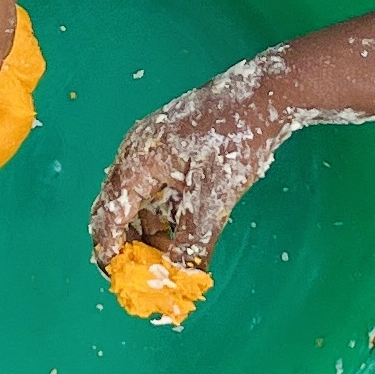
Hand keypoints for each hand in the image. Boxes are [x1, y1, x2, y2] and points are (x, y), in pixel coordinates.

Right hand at [88, 53, 297, 273]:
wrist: (266, 95)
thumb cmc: (237, 134)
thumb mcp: (215, 194)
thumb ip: (194, 239)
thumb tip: (181, 276)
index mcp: (138, 160)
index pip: (108, 213)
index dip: (110, 249)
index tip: (124, 278)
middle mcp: (138, 156)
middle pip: (119, 211)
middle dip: (132, 246)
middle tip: (151, 275)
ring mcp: (155, 154)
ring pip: (141, 205)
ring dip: (152, 235)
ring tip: (174, 259)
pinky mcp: (174, 156)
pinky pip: (160, 195)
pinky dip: (168, 219)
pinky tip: (186, 237)